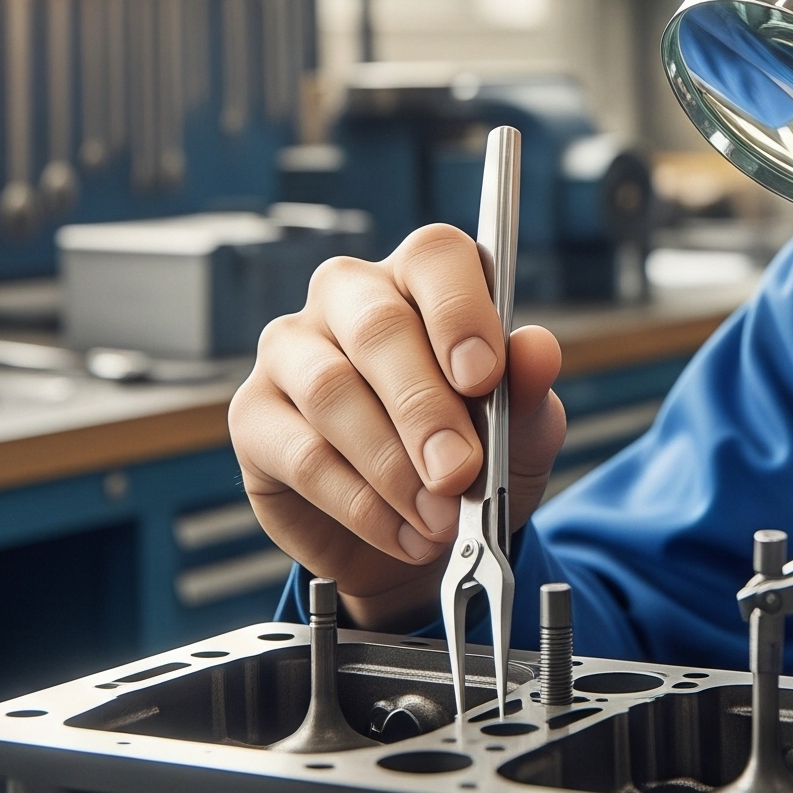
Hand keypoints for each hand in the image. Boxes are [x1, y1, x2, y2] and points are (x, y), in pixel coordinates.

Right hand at [229, 228, 567, 629]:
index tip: (483, 376)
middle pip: (377, 326)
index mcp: (422, 278)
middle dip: (424, 408)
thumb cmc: (469, 455)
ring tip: (438, 517)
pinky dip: (360, 504)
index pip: (435, 257)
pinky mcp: (254, 414)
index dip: (459, 311)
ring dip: (392, 465)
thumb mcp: (520, 430)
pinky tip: (403, 532)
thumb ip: (527, 388)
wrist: (422, 535)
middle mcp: (350, 297)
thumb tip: (538, 349)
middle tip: (459, 472)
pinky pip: (301, 454)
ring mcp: (292, 350)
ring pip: (331, 390)